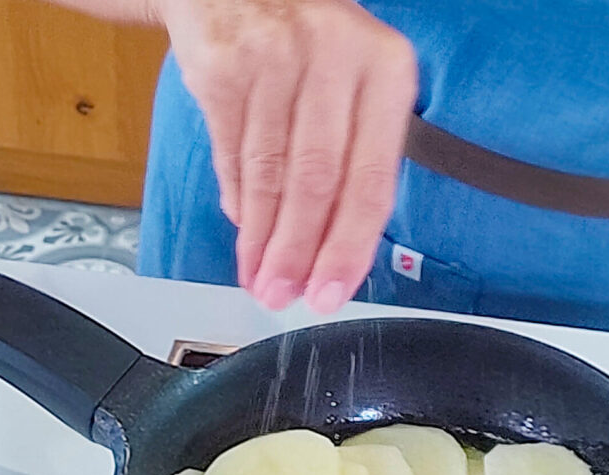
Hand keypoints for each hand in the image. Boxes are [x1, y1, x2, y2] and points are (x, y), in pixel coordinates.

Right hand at [154, 0, 417, 312]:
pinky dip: (238, 202)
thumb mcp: (358, 82)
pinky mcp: (223, 68)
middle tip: (285, 296)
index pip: (370, 177)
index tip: (331, 291)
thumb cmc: (314, 44)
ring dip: (263, 240)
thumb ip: (355, 156)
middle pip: (316, 182)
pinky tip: (244, 232)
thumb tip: (332, 245)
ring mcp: (274, 61)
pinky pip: (231, 155)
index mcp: (385, 68)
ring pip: (270, 175)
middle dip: (298, 253)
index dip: (348, 246)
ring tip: (260, 279)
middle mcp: (333, 59)